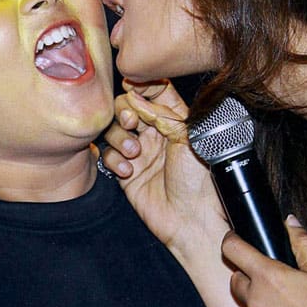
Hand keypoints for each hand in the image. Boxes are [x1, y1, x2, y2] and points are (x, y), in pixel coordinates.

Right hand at [101, 80, 227, 255]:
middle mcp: (155, 133)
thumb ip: (161, 113)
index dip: (142, 86)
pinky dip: (113, 159)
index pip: (154, 91)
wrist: (191, 220)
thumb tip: (136, 96)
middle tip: (132, 123)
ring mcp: (139, 151)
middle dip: (124, 111)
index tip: (133, 86)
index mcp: (174, 120)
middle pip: (127, 106)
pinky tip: (128, 171)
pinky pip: (107, 155)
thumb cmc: (199, 181)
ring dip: (119, 137)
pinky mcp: (125, 171)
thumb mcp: (186, 138)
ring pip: (113, 129)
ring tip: (135, 153)